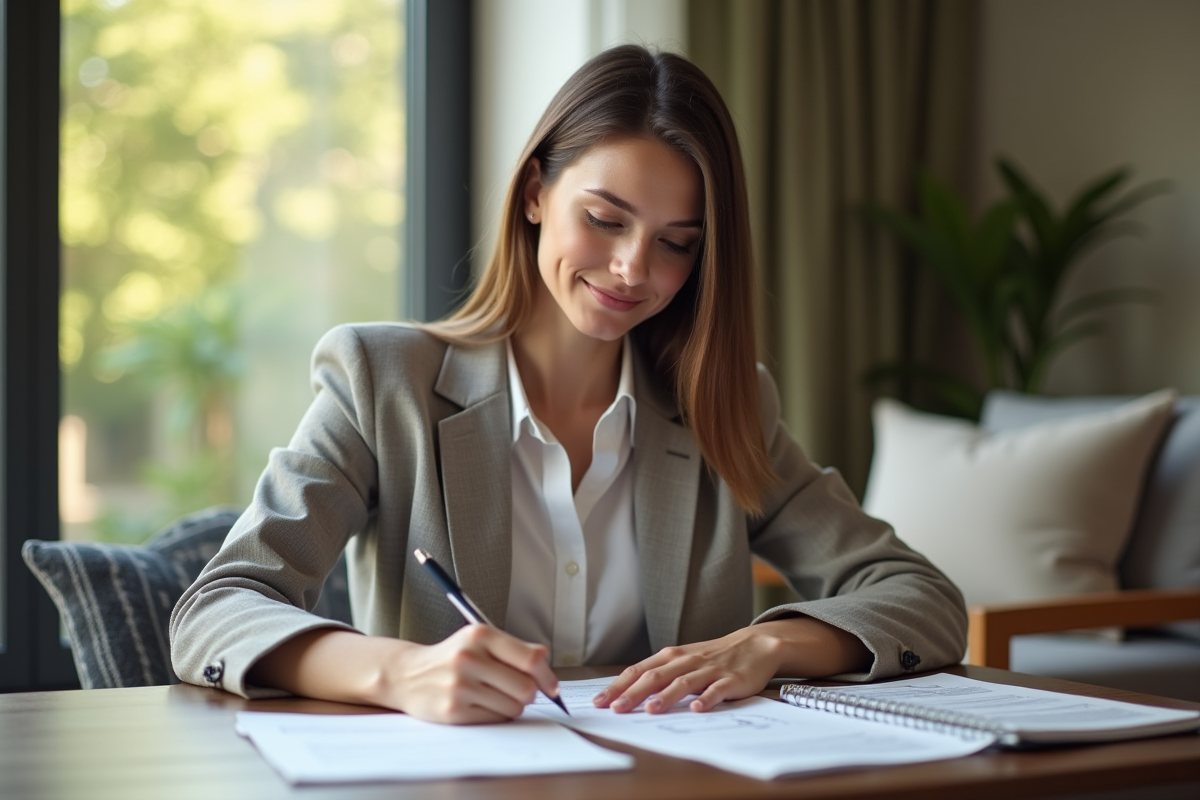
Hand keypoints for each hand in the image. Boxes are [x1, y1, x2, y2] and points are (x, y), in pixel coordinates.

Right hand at [247, 625, 558, 724]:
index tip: (550, 686)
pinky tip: (479, 705)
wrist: (407, 674)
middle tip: (515, 690)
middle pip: (526, 688)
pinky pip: (495, 720)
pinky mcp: (453, 710)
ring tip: (492, 696)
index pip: (530, 659)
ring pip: (513, 707)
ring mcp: (459, 685)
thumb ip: (515, 648)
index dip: (547, 676)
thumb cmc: (451, 657)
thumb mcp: (479, 640)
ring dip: (510, 706)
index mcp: (480, 635)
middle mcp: (469, 658)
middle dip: (528, 694)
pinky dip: (495, 716)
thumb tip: (546, 661)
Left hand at [592, 618, 870, 713]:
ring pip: (683, 682)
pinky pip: (718, 690)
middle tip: (615, 709)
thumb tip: (624, 692)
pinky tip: (697, 708)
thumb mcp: (682, 661)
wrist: (756, 644)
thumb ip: (657, 674)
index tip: (599, 701)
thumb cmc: (713, 657)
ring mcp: (709, 670)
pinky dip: (707, 698)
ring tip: (651, 709)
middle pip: (655, 676)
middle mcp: (686, 661)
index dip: (618, 686)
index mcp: (671, 657)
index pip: (639, 671)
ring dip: (667, 696)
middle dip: (633, 693)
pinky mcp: (731, 680)